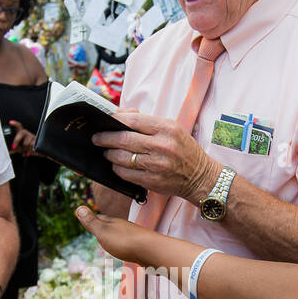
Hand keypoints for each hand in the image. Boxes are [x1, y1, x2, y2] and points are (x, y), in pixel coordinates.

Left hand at [7, 119, 35, 155]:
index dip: (15, 123)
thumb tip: (10, 151)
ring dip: (23, 149)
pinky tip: (28, 153)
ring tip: (24, 152)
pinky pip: (31, 147)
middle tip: (13, 147)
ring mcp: (33, 137)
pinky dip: (28, 152)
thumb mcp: (21, 149)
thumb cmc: (29, 148)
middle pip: (21, 132)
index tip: (10, 122)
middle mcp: (28, 134)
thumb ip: (15, 149)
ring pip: (26, 143)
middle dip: (16, 140)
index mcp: (23, 133)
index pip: (19, 126)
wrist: (39, 151)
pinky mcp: (37, 142)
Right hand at [74, 205, 163, 264]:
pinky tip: (126, 251)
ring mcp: (133, 237)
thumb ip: (91, 221)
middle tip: (97, 228)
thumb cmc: (126, 241)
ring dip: (114, 236)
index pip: (101, 218)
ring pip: (121, 235)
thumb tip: (78, 207)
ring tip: (109, 240)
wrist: (151, 252)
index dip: (93, 219)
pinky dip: (124, 246)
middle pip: (111, 225)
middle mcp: (124, 227)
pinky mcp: (140, 248)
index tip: (87, 217)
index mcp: (113, 222)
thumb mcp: (103, 231)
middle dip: (104, 226)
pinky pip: (129, 245)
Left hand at [92, 109, 220, 202]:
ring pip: (123, 158)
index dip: (115, 120)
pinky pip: (127, 174)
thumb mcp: (173, 129)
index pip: (133, 121)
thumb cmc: (184, 150)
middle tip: (96, 138)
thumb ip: (148, 123)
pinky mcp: (152, 181)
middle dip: (105, 138)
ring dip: (110, 154)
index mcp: (167, 128)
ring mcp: (157, 165)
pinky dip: (117, 168)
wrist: (201, 177)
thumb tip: (122, 117)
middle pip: (124, 139)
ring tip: (105, 152)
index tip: (105, 121)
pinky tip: (116, 165)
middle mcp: (162, 146)